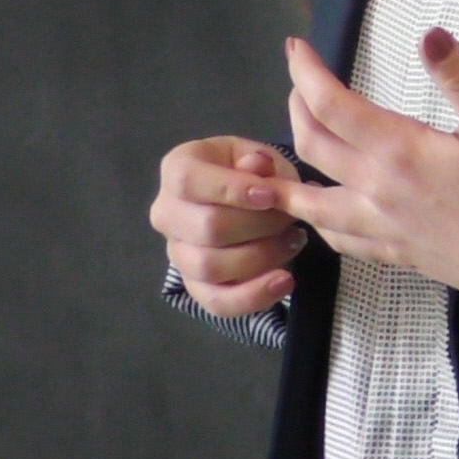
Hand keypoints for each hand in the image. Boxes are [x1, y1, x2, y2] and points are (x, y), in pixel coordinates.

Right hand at [150, 135, 308, 318]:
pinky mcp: (194, 286)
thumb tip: (257, 165)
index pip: (189, 181)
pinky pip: (216, 302)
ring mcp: (177, 253)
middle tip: (290, 219)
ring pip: (210, 267)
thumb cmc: (251, 172)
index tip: (271, 196)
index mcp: (176, 170)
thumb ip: (260, 161)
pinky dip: (253, 296)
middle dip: (259, 226)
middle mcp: (166, 213)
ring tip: (292, 241)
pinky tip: (284, 280)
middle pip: (207, 227)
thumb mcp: (260, 157)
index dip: (231, 190)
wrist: (248, 201)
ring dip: (261, 258)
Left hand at [274, 31, 458, 331]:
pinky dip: (316, 219)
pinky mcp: (391, 253)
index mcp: (398, 151)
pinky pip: (337, 237)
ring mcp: (379, 227)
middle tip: (299, 81)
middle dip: (296, 106)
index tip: (296, 47)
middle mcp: (376, 190)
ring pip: (311, 201)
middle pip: (312, 144)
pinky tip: (316, 212)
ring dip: (286, 172)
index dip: (306, 72)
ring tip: (274, 153)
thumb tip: (428, 34)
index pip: (331, 105)